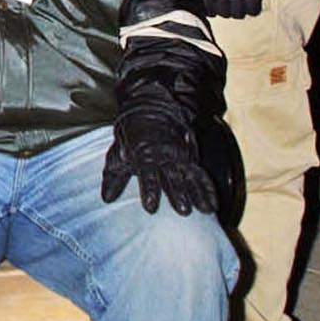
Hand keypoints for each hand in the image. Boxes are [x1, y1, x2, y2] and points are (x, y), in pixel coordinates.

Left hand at [101, 110, 216, 215]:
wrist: (148, 109)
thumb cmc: (130, 137)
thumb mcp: (117, 154)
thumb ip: (113, 178)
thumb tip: (106, 199)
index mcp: (143, 153)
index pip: (147, 173)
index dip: (150, 189)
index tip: (151, 207)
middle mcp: (164, 154)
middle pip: (172, 176)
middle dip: (178, 193)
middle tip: (183, 211)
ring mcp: (179, 155)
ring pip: (190, 175)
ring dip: (198, 193)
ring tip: (205, 210)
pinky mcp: (190, 156)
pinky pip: (201, 173)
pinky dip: (208, 188)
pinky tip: (213, 204)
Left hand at [199, 0, 266, 17]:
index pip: (208, 6)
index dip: (212, 10)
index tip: (215, 10)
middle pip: (223, 12)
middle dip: (226, 11)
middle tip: (230, 7)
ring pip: (238, 13)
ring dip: (240, 11)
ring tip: (241, 6)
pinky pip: (253, 9)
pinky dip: (253, 9)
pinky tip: (252, 5)